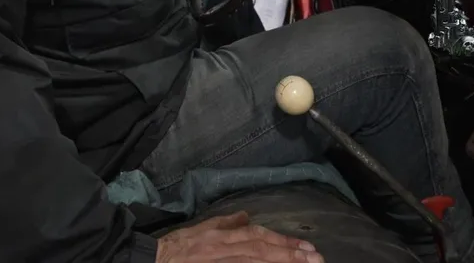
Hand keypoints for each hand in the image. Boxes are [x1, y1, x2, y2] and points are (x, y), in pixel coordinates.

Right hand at [156, 211, 323, 262]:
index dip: (282, 240)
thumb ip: (226, 222)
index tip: (306, 246)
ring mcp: (222, 262)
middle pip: (263, 251)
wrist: (157, 260)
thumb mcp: (202, 227)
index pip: (258, 236)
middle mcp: (225, 249)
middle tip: (316, 258)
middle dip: (290, 254)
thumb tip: (246, 215)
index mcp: (222, 235)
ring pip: (257, 262)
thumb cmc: (178, 245)